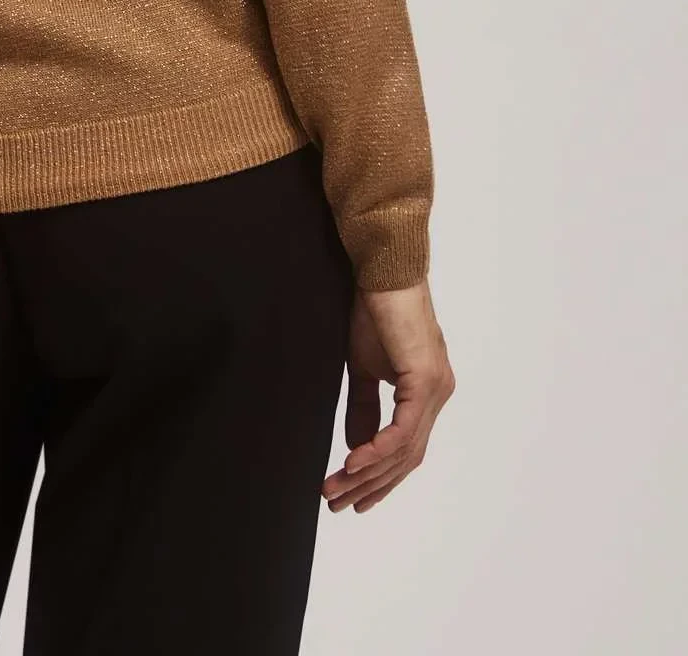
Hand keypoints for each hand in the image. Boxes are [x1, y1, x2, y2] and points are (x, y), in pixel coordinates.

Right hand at [322, 277, 454, 513]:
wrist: (382, 270)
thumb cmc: (373, 309)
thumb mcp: (363, 368)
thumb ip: (364, 407)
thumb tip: (357, 447)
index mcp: (426, 392)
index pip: (406, 448)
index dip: (380, 477)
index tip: (352, 497)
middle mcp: (438, 395)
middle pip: (406, 457)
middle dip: (370, 484)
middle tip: (336, 503)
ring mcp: (436, 389)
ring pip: (404, 449)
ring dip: (367, 473)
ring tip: (335, 488)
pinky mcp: (425, 380)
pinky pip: (403, 429)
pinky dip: (378, 450)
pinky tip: (353, 463)